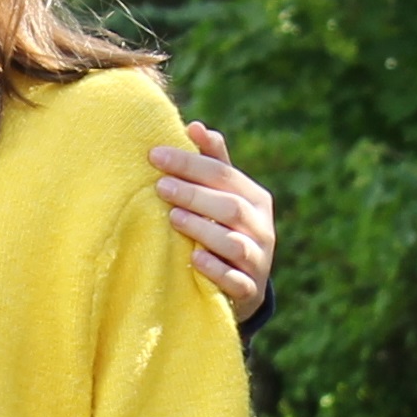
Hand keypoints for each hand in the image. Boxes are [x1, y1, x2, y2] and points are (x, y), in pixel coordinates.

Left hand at [148, 121, 276, 320]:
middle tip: (160, 186)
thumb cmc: (226, 229)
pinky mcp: (250, 290)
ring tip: (173, 218)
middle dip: (194, 195)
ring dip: (203, 229)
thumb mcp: (224, 197)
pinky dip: (216, 269)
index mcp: (255, 198)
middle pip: (230, 206)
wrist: (244, 285)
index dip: (190, 163)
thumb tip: (194, 125)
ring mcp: (258, 260)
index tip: (154, 155)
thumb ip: (213, 163)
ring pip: (234, 243)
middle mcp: (262, 228)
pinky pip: (237, 281)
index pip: (223, 174)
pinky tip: (194, 258)